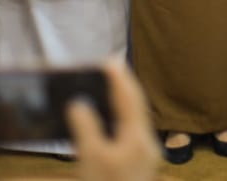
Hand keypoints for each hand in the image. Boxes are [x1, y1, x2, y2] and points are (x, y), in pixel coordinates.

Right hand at [67, 59, 159, 180]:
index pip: (130, 100)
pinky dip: (120, 120)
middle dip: (123, 88)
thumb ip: (86, 127)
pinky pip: (131, 133)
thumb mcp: (90, 158)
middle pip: (136, 108)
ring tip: (109, 88)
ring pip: (135, 121)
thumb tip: (80, 103)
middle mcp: (147, 144)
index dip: (119, 78)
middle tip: (110, 69)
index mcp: (138, 138)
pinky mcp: (139, 166)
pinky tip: (109, 119)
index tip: (110, 60)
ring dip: (122, 103)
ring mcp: (146, 156)